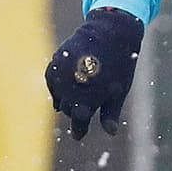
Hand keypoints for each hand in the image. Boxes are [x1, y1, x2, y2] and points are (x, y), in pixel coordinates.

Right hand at [45, 7, 144, 138]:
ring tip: (75, 100)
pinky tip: (65, 89)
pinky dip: (57, 87)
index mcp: (86, 100)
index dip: (79, 130)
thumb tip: (111, 133)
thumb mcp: (118, 92)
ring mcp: (60, 76)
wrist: (109, 34)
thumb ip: (111, 114)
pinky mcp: (55, 63)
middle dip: (75, 114)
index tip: (79, 136)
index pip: (78, 122)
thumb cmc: (119, 66)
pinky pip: (52, 82)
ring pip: (59, 97)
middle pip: (68, 110)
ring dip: (65, 101)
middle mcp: (70, 90)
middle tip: (82, 115)